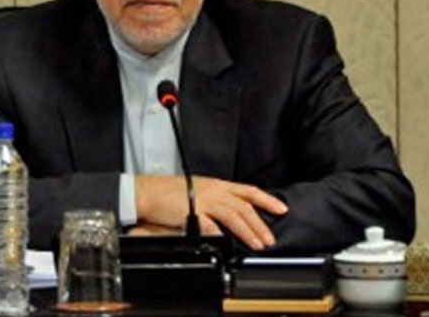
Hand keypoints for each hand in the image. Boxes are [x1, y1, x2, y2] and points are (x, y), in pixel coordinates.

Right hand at [134, 175, 287, 250]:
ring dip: (248, 231)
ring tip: (257, 244)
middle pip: (245, 206)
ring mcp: (204, 199)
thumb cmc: (167, 192)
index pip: (248, 190)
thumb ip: (214, 200)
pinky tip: (228, 243)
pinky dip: (221, 235)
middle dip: (260, 224)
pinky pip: (211, 225)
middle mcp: (214, 190)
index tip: (281, 209)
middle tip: (270, 238)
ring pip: (234, 215)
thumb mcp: (197, 190)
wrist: (147, 191)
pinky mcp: (192, 211)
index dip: (267, 199)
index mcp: (217, 184)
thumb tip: (229, 214)